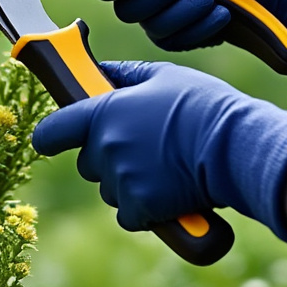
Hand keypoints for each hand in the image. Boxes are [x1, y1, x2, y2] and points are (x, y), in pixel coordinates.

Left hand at [31, 60, 286, 245]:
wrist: (235, 145)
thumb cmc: (202, 105)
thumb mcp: (163, 76)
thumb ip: (125, 75)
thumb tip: (102, 71)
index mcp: (103, 113)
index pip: (52, 132)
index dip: (51, 136)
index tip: (54, 139)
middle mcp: (105, 148)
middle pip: (87, 164)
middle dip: (107, 159)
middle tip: (142, 148)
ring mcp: (121, 180)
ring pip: (110, 189)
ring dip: (128, 183)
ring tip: (164, 167)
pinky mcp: (141, 208)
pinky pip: (130, 214)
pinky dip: (146, 209)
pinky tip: (169, 191)